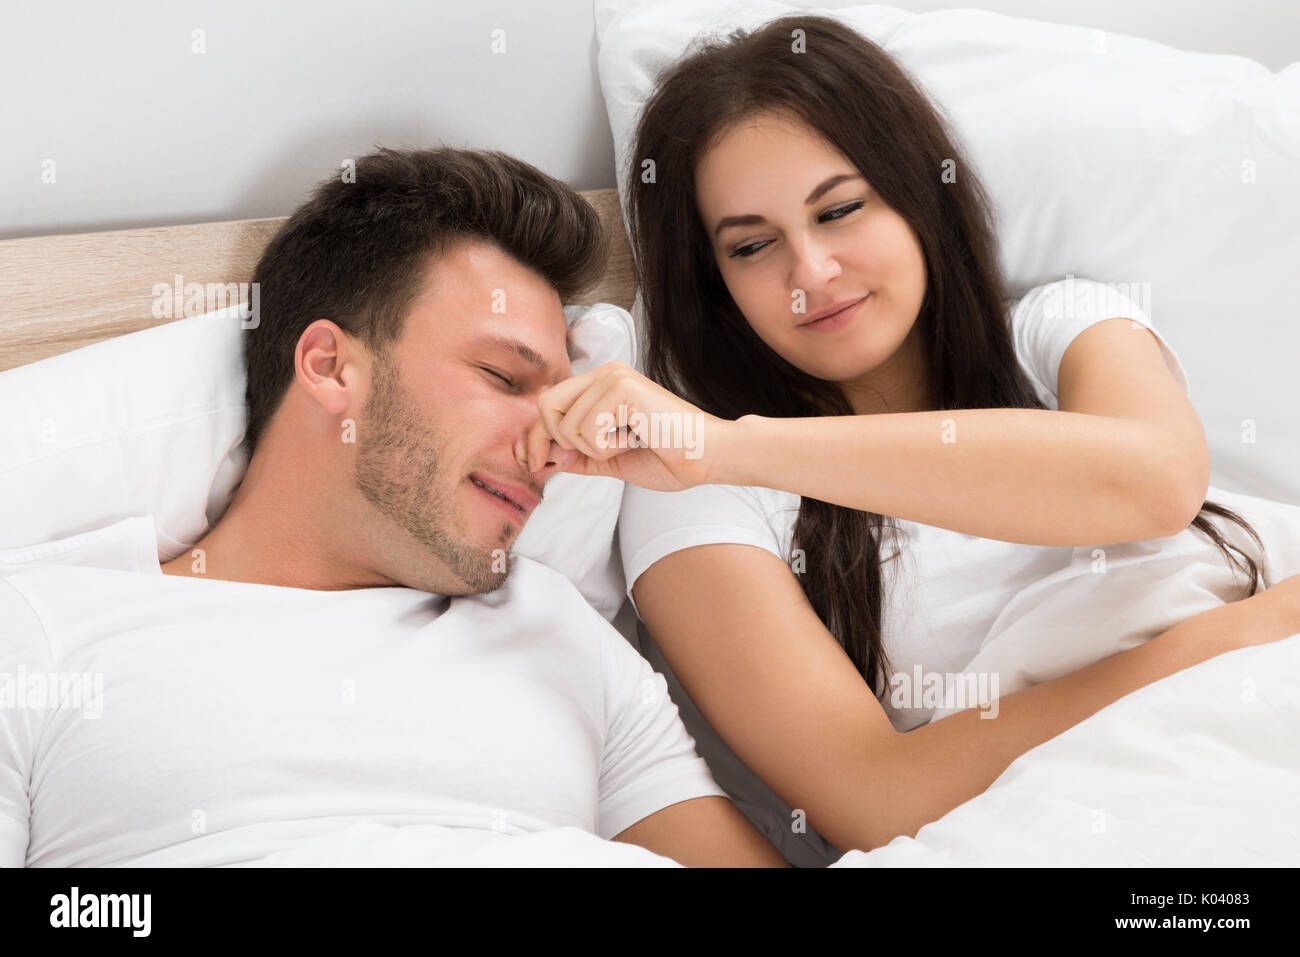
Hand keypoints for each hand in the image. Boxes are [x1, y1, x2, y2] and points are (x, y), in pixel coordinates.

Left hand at [525, 360, 732, 490]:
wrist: (704, 458)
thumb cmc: (667, 457)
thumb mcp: (607, 460)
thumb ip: (575, 456)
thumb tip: (540, 457)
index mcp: (600, 386)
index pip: (547, 405)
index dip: (535, 438)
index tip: (535, 465)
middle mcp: (604, 373)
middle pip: (545, 406)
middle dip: (559, 442)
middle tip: (599, 452)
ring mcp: (613, 376)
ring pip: (566, 424)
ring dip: (594, 449)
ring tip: (627, 442)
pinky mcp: (622, 387)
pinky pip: (587, 428)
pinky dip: (606, 447)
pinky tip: (634, 437)